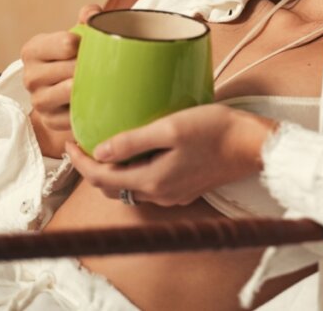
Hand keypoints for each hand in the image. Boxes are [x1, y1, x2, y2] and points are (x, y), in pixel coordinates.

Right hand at [20, 3, 101, 157]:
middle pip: (71, 69)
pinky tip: (100, 100)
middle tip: (109, 65)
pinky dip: (89, 108)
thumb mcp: (77, 34)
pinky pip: (74, 115)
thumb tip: (93, 13)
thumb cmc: (74, 56)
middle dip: (92, 66)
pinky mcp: (50, 120)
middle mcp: (30, 76)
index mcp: (33, 50)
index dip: (87, 44)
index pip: (66, 44)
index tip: (96, 45)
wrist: (65, 88)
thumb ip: (87, 18)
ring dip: (91, 86)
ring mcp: (38, 101)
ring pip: (71, 92)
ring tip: (106, 80)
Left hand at [66, 104, 277, 206]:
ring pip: (130, 187)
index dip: (79, 162)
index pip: (101, 177)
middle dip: (91, 168)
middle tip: (82, 143)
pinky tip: (138, 152)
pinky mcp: (185, 187)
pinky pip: (149, 184)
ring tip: (105, 145)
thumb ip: (133, 140)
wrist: (253, 145)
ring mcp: (174, 194)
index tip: (69, 141)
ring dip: (112, 170)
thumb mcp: (171, 128)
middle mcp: (160, 194)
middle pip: (112, 186)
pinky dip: (133, 171)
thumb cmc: (216, 131)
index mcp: (152, 181)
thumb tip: (99, 151)